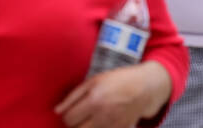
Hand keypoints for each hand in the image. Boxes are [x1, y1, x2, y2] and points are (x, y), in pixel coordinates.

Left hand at [55, 62, 169, 126]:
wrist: (145, 87)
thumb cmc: (119, 80)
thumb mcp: (95, 80)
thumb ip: (73, 95)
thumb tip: (56, 111)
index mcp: (94, 100)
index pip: (69, 119)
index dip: (67, 115)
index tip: (72, 111)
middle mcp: (102, 115)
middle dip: (75, 124)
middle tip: (81, 115)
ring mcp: (111, 124)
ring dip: (85, 127)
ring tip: (90, 118)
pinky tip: (101, 120)